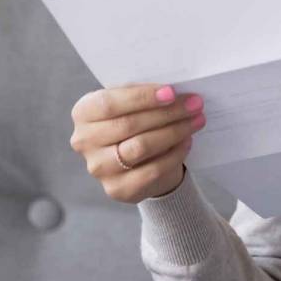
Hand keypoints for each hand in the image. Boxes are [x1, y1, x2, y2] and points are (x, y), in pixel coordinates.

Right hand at [69, 82, 205, 203]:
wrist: (137, 160)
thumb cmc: (134, 121)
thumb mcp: (132, 103)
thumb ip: (142, 95)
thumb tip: (172, 91)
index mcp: (84, 112)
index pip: (109, 103)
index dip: (141, 97)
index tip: (172, 92)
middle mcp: (84, 141)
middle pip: (128, 125)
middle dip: (167, 113)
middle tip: (195, 105)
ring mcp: (98, 167)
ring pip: (140, 147)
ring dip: (174, 132)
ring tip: (196, 120)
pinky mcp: (116, 189)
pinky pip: (151, 170)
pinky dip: (174, 154)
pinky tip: (187, 141)